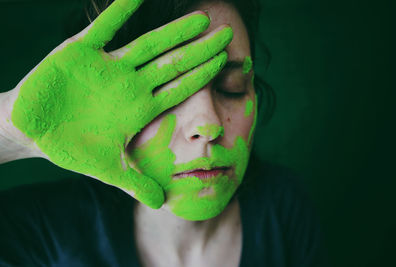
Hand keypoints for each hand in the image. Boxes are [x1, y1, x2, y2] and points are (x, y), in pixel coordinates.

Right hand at [8, 0, 232, 207]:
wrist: (33, 131)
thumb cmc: (71, 147)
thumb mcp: (108, 170)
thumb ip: (136, 184)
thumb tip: (162, 204)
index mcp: (139, 107)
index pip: (180, 88)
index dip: (203, 75)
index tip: (226, 62)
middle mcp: (130, 84)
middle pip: (173, 63)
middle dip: (200, 49)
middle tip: (228, 34)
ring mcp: (108, 66)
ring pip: (148, 44)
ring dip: (174, 31)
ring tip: (202, 18)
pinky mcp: (80, 51)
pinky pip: (103, 26)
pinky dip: (119, 10)